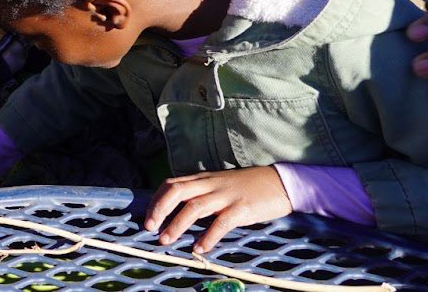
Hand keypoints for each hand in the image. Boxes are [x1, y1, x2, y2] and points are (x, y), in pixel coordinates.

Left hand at [144, 167, 291, 252]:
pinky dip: (208, 236)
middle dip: (159, 209)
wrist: (280, 183)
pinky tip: (200, 248)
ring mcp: (226, 195)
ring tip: (166, 240)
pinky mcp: (242, 208)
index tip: (147, 218)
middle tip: (149, 228)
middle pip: (177, 191)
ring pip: (195, 207)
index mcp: (203, 179)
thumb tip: (179, 212)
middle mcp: (211, 184)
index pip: (172, 184)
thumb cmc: (247, 187)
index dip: (156, 200)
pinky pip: (222, 222)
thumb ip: (201, 194)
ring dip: (177, 224)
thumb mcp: (219, 185)